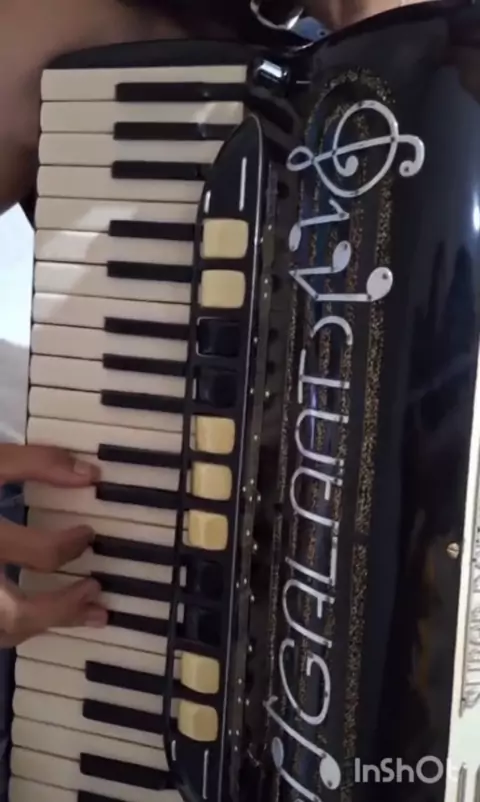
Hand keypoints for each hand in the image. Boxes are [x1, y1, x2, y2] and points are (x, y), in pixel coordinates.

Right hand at [0, 444, 107, 643]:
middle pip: (15, 615)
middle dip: (63, 609)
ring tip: (80, 612)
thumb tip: (88, 475)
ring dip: (41, 626)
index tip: (87, 535)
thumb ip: (34, 463)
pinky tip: (32, 615)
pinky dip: (10, 626)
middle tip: (94, 592)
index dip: (72, 546)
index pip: (40, 555)